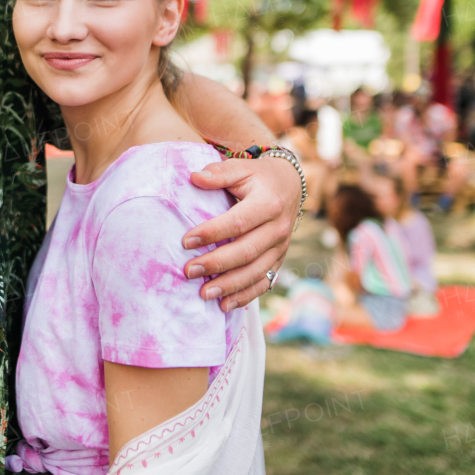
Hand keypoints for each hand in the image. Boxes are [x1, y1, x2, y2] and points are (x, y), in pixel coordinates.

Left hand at [180, 156, 300, 309]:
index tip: (186, 241)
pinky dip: (245, 296)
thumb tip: (193, 177)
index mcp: (268, 204)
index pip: (238, 222)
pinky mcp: (279, 260)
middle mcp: (278, 228)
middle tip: (189, 271)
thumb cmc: (258, 176)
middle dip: (216, 264)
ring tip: (203, 294)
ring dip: (229, 286)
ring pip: (256, 272)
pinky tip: (224, 305)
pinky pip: (264, 282)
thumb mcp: (241, 168)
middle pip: (246, 251)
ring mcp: (281, 247)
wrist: (289, 185)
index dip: (212, 232)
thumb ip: (218, 173)